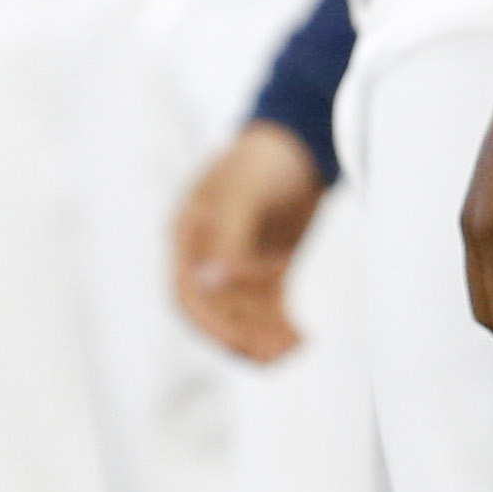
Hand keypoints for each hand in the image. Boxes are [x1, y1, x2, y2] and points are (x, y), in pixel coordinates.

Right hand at [173, 121, 326, 362]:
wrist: (305, 138)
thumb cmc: (266, 157)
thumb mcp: (244, 191)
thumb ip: (227, 236)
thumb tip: (208, 284)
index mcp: (189, 234)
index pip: (187, 293)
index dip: (210, 322)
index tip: (239, 342)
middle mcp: (207, 254)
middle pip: (216, 312)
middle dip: (243, 337)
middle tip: (276, 354)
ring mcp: (238, 264)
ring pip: (243, 317)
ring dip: (265, 337)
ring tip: (296, 348)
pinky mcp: (266, 270)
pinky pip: (268, 310)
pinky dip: (282, 327)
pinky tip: (303, 339)